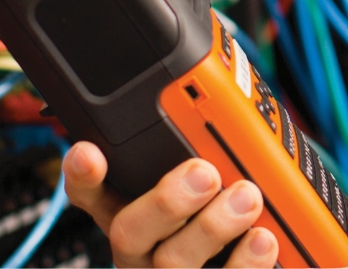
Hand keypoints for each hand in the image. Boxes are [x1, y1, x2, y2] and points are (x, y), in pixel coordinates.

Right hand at [63, 142, 278, 267]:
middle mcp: (140, 251)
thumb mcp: (201, 177)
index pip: (89, 194)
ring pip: (173, 262)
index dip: (83, 175)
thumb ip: (196, 150)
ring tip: (248, 198)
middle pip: (128, 231)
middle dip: (166, 201)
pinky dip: (246, 263)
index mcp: (127, 213)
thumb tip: (220, 95)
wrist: (255, 264)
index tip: (89, 151)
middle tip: (204, 173)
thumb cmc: (221, 213)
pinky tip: (264, 239)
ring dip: (213, 227)